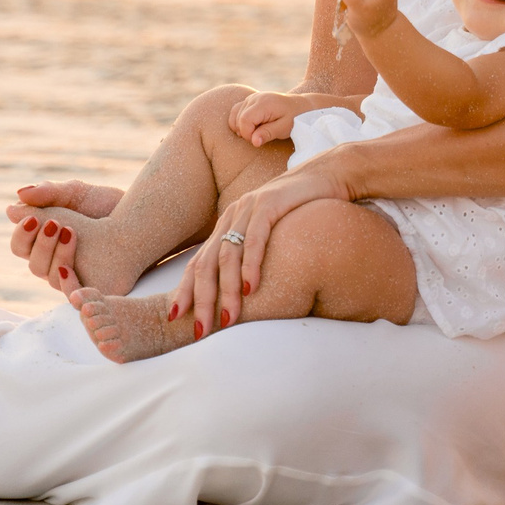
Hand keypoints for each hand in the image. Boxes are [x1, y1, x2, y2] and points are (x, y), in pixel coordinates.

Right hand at [5, 181, 120, 289]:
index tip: (32, 217)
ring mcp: (74, 276)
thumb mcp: (76, 193)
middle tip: (55, 223)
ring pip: (51, 278)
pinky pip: (73, 293)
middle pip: (32, 263)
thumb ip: (47, 194)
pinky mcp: (93, 287)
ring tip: (71, 231)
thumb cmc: (105, 203)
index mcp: (45, 240)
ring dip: (56, 255)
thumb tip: (11, 207)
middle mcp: (55, 262)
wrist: (142, 214)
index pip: (20, 245)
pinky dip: (68, 282)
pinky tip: (70, 265)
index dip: (22, 234)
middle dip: (40, 244)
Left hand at [167, 163, 351, 335]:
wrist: (329, 174)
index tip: (175, 318)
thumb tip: (244, 291)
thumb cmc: (302, 210)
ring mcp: (249, 208)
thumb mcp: (272, 233)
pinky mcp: (270, 203)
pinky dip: (250, 265)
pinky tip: (250, 288)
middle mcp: (231, 215)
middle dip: (201, 300)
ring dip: (226, 290)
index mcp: (227, 224)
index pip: (198, 263)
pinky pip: (255, 238)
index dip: (185, 291)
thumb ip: (254, 254)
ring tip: (228, 318)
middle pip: (205, 263)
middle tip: (201, 330)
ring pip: (227, 255)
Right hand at [227, 88, 317, 147]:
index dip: (248, 134)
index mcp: (264, 103)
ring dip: (242, 128)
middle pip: (238, 119)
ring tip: (258, 131)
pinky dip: (239, 122)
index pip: (244, 120)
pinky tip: (252, 127)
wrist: (301, 106)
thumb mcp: (284, 128)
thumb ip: (268, 134)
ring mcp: (251, 98)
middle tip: (261, 136)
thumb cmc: (295, 118)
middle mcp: (255, 98)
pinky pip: (236, 112)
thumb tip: (253, 142)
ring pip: (234, 116)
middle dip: (246, 132)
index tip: (258, 140)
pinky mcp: (250, 101)